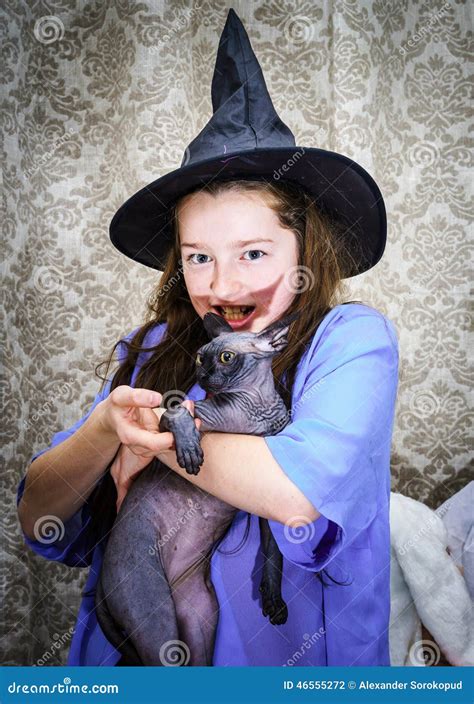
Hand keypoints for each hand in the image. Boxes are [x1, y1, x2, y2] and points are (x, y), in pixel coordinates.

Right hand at [94, 387, 199, 510]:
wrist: (113, 416)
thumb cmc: (118, 405)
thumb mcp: (122, 396)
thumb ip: (138, 397)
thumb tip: (157, 398)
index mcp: (130, 436)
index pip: (152, 444)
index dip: (169, 439)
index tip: (181, 425)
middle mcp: (139, 446)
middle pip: (165, 446)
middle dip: (181, 434)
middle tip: (194, 416)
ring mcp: (148, 447)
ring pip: (170, 445)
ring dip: (184, 433)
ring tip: (193, 415)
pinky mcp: (156, 443)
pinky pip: (171, 441)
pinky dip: (181, 432)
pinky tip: (190, 420)